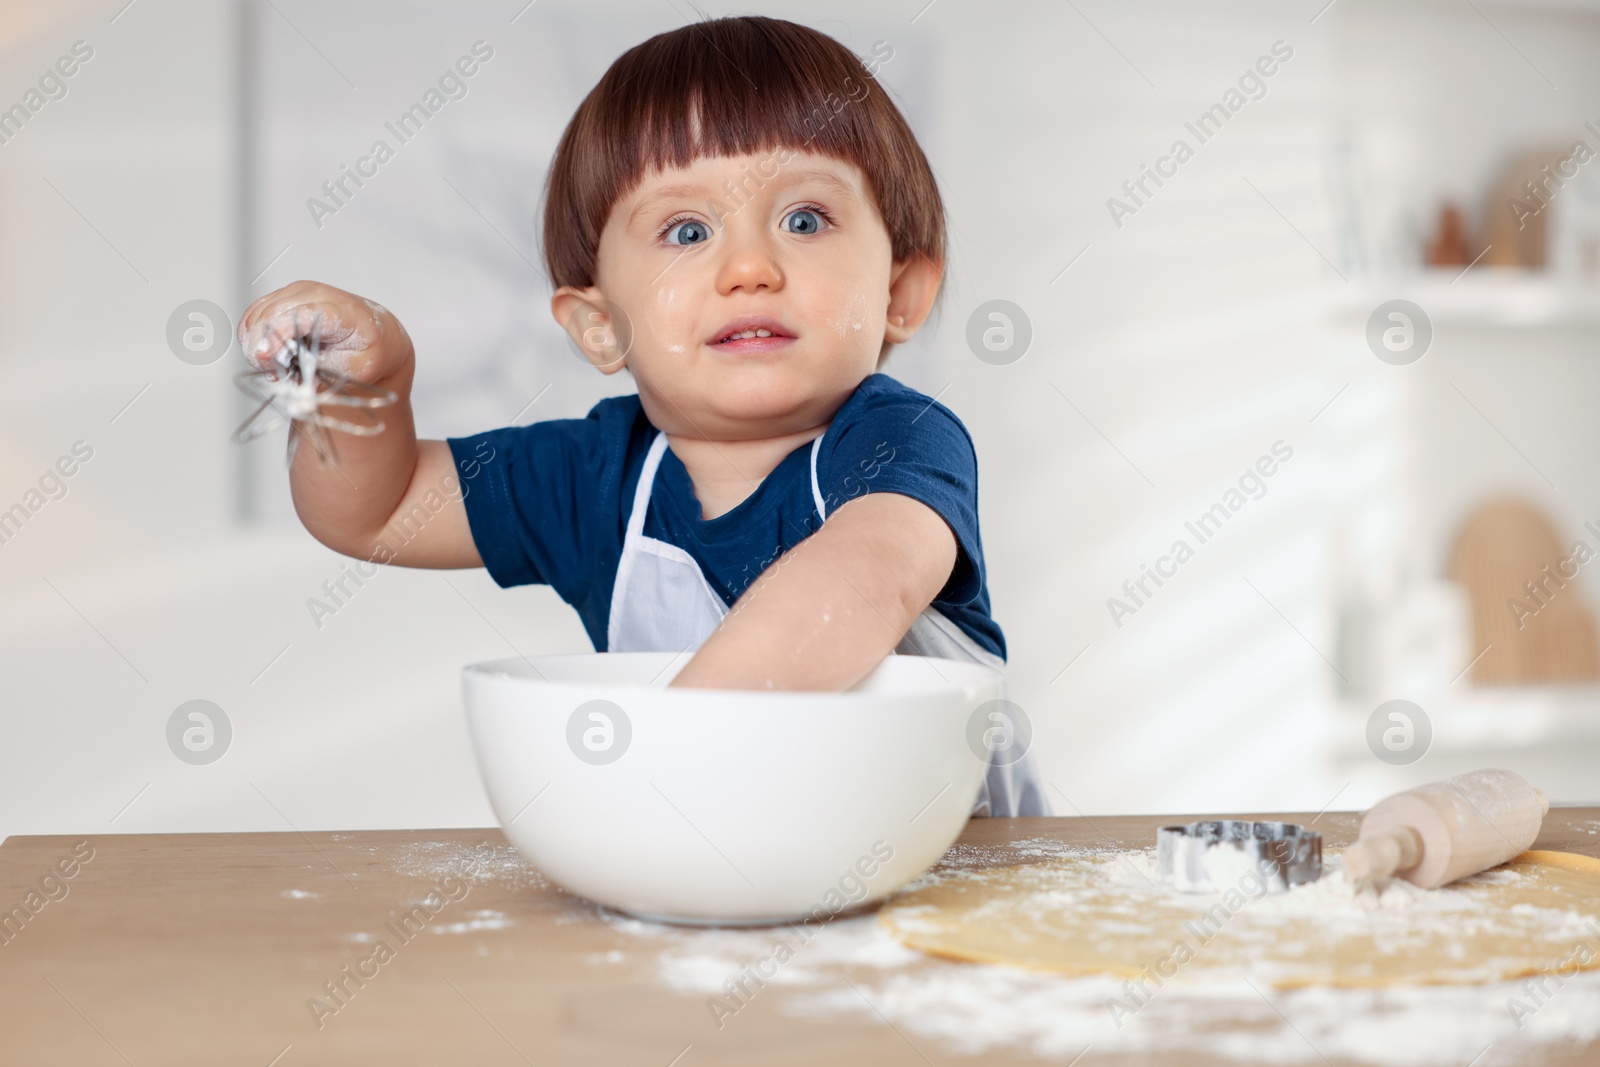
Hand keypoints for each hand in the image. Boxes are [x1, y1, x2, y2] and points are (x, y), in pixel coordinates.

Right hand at [236, 280, 412, 387]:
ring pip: (257, 314)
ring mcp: (297, 292)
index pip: (299, 315)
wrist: (375, 332)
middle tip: (273, 373)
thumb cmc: (369, 348)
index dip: (276, 336)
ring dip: (256, 344)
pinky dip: (254, 336)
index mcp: (339, 310)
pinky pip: (255, 313)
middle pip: (270, 314)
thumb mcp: (359, 368)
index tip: (266, 359)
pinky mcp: (284, 296)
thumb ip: (325, 369)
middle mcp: (315, 294)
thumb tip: (293, 372)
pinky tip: (270, 353)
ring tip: (276, 365)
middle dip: (261, 347)